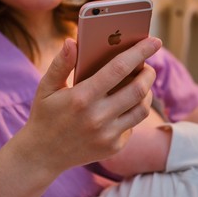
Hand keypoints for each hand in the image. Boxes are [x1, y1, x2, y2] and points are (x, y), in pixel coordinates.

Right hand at [22, 37, 161, 173]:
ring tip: (141, 84)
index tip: (154, 40)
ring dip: (146, 93)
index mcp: (82, 97)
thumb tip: (72, 42)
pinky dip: (133, 112)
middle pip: (138, 89)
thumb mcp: (46, 88)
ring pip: (142, 109)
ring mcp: (107, 135)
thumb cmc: (45, 116)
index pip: (119, 68)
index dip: (140, 52)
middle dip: (148, 73)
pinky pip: (133, 125)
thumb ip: (60, 64)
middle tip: (147, 67)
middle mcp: (98, 117)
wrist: (43, 155)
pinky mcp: (113, 147)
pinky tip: (124, 107)